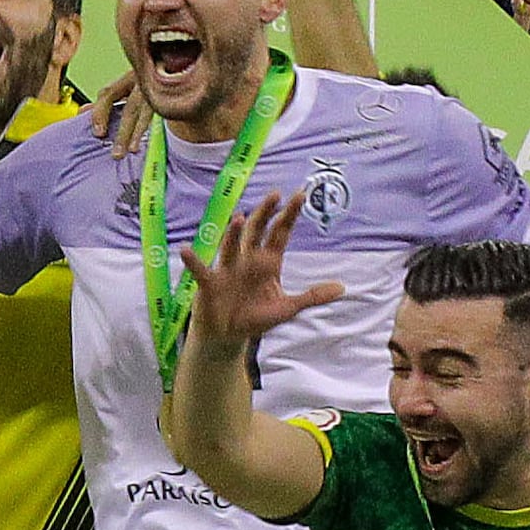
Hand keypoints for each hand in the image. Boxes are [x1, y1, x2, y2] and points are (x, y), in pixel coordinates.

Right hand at [184, 188, 346, 349]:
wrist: (229, 335)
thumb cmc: (256, 317)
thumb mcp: (288, 308)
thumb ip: (312, 296)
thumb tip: (342, 288)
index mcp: (268, 263)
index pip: (280, 233)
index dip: (289, 215)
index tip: (299, 196)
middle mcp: (248, 260)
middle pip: (257, 231)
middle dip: (266, 213)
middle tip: (276, 194)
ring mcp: (228, 270)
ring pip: (231, 246)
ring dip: (234, 234)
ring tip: (240, 219)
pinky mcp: (210, 284)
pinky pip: (201, 270)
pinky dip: (193, 261)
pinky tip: (187, 250)